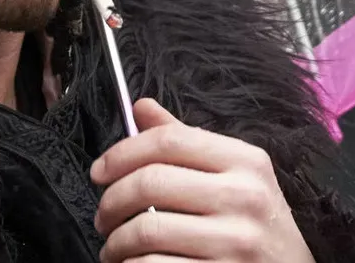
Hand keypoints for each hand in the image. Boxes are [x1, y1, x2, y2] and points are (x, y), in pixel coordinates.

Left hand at [90, 99, 312, 262]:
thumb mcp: (235, 175)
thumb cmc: (255, 223)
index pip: (169, 141)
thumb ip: (186, 141)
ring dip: (116, 242)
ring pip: (146, 230)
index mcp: (245, 161)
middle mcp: (244, 197)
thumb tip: (142, 107)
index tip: (99, 171)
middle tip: (103, 216)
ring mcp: (235, 241)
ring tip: (114, 247)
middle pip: (150, 183)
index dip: (122, 153)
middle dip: (111, 201)